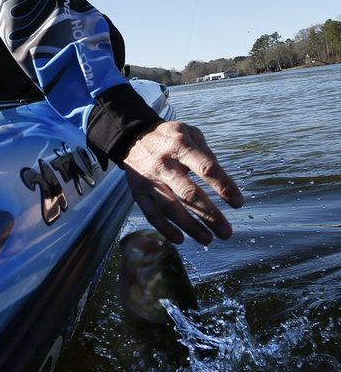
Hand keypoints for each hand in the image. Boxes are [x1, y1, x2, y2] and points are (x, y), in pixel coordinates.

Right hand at [123, 121, 243, 244]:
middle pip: (189, 192)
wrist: (132, 136)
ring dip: (190, 226)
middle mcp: (164, 163)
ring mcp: (150, 179)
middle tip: (226, 232)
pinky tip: (180, 239)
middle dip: (209, 214)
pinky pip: (151, 214)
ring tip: (208, 239)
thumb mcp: (189, 133)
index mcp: (180, 145)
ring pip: (170, 207)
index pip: (206, 168)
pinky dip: (165, 228)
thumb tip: (222, 179)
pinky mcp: (138, 192)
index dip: (224, 186)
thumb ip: (206, 153)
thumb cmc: (169, 137)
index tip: (238, 203)